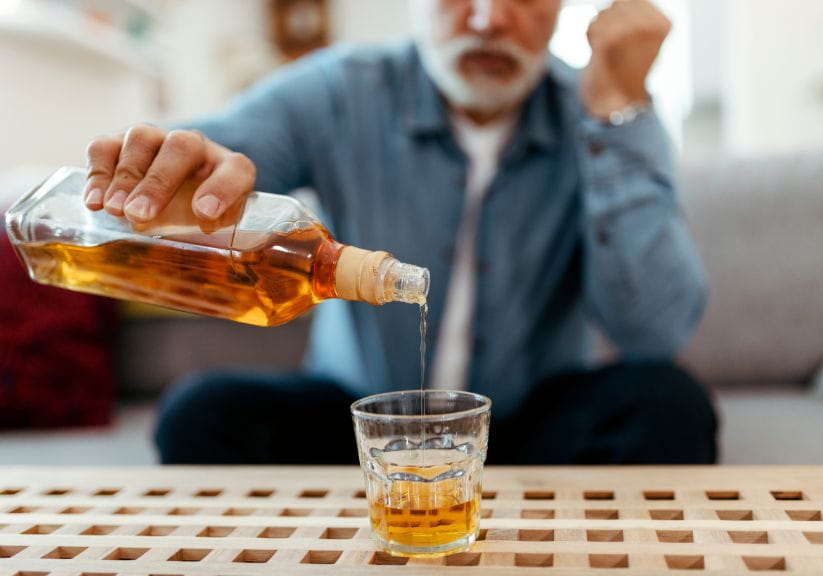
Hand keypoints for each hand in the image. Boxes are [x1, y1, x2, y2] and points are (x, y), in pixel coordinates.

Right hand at [84, 124, 255, 222]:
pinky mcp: (120, 144)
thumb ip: (217, 235)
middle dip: (159, 182)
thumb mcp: (218, 227)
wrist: (176, 193)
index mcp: (229, 169)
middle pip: (181, 147)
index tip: (205, 214)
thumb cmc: (202, 215)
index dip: (222, 190)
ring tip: (115, 209)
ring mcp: (156, 140)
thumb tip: (201, 245)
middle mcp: (194, 147)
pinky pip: (105, 147)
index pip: (236, 170)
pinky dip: (97, 173)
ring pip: (141, 139)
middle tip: (140, 214)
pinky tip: (94, 202)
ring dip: (126, 176)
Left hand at [581, 0, 670, 119]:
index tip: (626, 36)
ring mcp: (628, 34)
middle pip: (619, 3)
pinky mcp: (606, 42)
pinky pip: (593, 25)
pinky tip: (601, 52)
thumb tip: (619, 0)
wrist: (618, 98)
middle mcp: (649, 27)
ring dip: (600, 28)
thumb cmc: (629, 63)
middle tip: (614, 44)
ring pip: (604, 12)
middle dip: (611, 19)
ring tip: (609, 49)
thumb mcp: (643, 34)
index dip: (623, 13)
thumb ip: (635, 11)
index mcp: (663, 25)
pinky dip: (591, 36)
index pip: (634, 0)